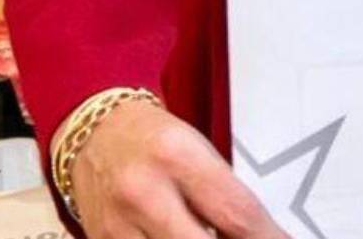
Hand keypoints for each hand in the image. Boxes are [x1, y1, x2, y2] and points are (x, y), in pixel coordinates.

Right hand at [72, 99, 289, 238]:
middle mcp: (144, 191)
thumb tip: (261, 235)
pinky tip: (181, 235)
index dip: (267, 238)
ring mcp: (118, 224)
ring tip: (210, 232)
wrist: (95, 132)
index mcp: (176, 155)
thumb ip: (226, 197)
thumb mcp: (197, 151)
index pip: (237, 213)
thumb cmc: (153, 139)